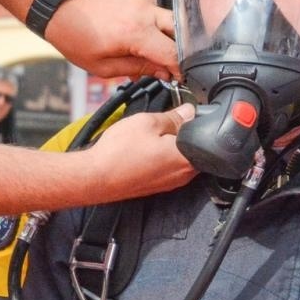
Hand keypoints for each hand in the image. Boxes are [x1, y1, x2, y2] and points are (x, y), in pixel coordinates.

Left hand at [44, 0, 179, 81]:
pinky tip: (140, 38)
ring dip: (167, 38)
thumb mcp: (103, 66)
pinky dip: (154, 26)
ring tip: (150, 54)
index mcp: (135, 32)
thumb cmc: (74, 37)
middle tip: (168, 68)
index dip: (179, 69)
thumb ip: (138, 69)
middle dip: (179, 52)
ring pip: (170, 20)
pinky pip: (156, 11)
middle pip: (179, 33)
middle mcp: (143, 11)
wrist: (59, 5)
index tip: (179, 79)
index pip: (172, 53)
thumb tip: (163, 73)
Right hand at [84, 104, 198, 201]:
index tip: (181, 114)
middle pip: (193, 148)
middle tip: (159, 125)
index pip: (204, 136)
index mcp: (187, 159)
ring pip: (179, 158)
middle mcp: (183, 175)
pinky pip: (167, 168)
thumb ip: (173, 117)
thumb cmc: (119, 153)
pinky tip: (143, 151)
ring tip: (148, 139)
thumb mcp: (148, 123)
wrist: (95, 178)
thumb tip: (189, 111)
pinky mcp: (157, 187)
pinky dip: (159, 158)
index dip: (194, 121)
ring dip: (169, 147)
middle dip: (181, 135)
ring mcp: (171, 184)